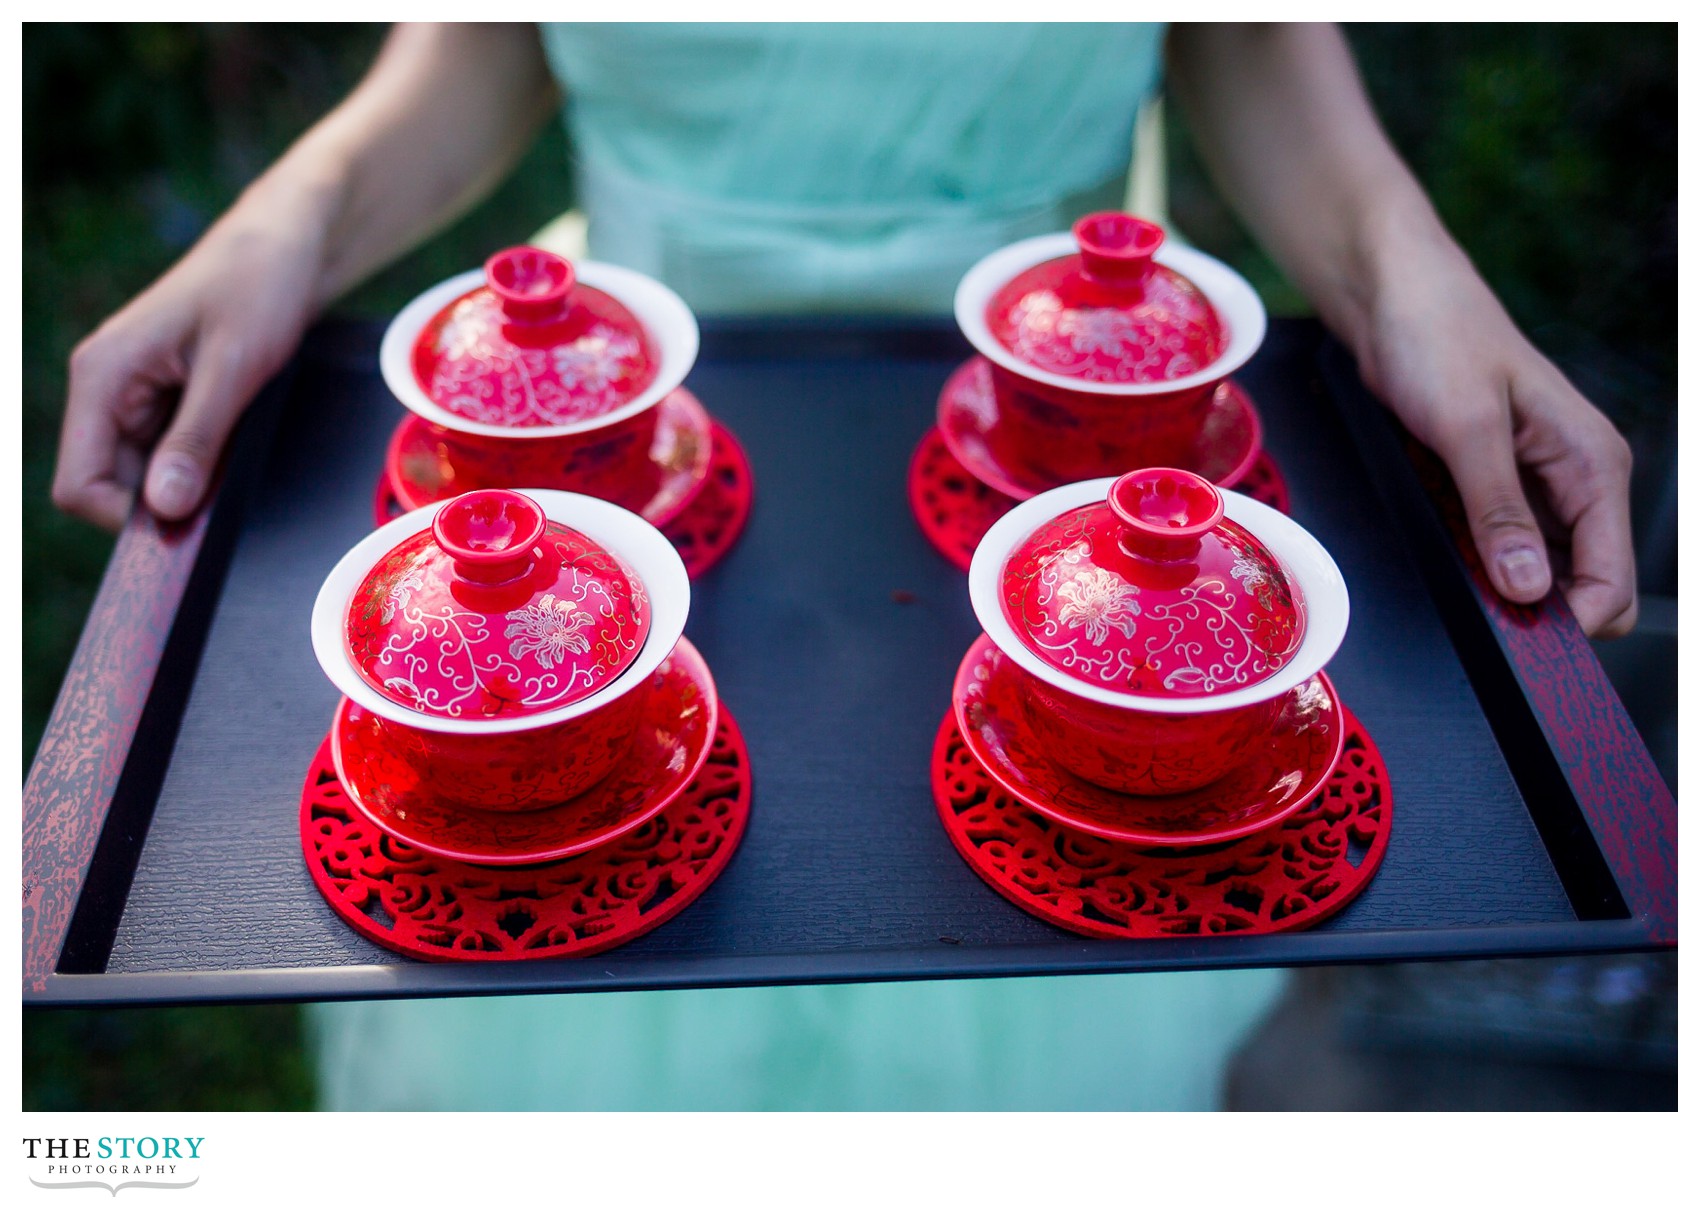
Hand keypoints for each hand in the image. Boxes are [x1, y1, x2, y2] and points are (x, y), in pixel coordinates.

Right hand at [53, 211, 323, 531]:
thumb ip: (196, 439)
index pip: (78, 485)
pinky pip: (169, 454)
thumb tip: (165, 507)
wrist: (284, 249)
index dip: (127, 519)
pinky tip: (234, 443)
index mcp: (101, 376)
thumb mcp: (234, 368)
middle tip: (225, 488)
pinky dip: (201, 463)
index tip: (188, 522)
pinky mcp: (164, 400)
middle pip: (110, 487)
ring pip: (142, 476)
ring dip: (187, 481)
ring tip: (235, 450)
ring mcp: (133, 396)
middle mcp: (105, 389)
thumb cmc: (256, 287)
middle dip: (163, 501)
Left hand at [1357, 238, 1637, 637]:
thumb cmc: (1438, 339)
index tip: (1520, 642)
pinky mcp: (1491, 486)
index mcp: (1593, 464)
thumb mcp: (1466, 426)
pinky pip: (1493, 546)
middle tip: (1476, 612)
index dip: (1573, 621)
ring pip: (1534, 571)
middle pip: (1578, 585)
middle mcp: (1574, 481)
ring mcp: (1532, 487)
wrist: (1393, 298)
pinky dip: (1470, 559)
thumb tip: (1530, 588)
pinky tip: (1444, 551)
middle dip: (1533, 609)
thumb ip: (1499, 509)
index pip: (1613, 579)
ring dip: (1497, 585)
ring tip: (1455, 573)